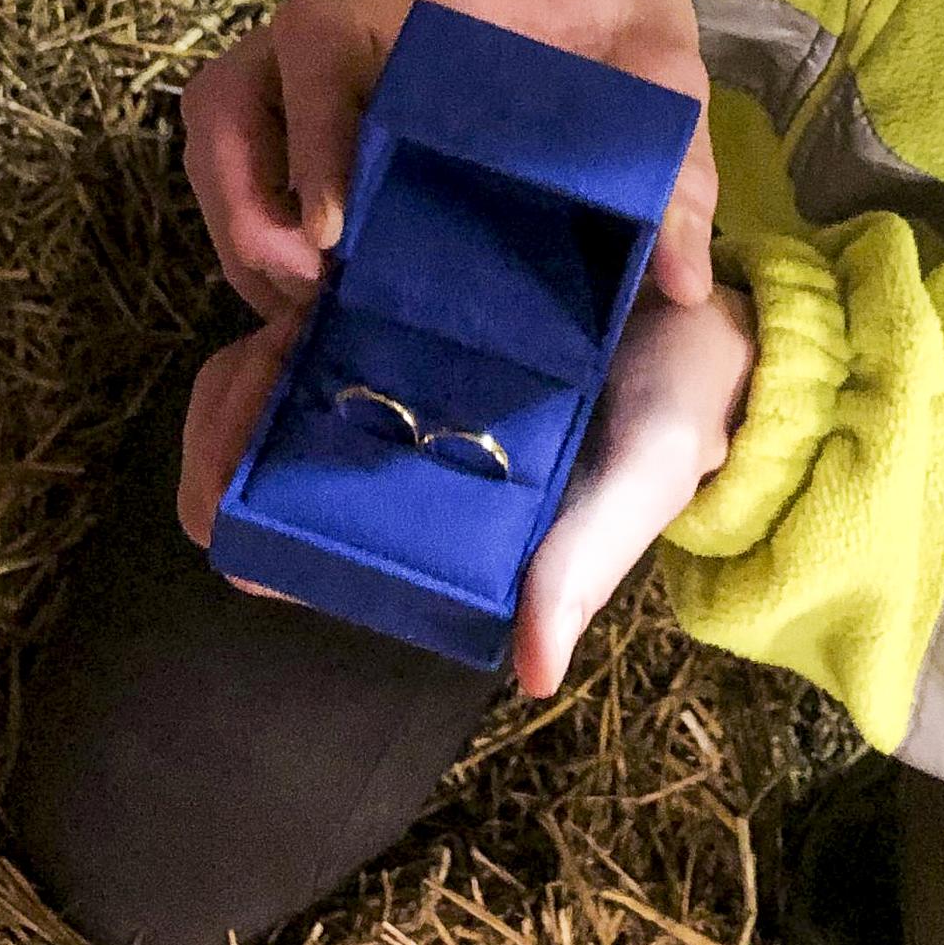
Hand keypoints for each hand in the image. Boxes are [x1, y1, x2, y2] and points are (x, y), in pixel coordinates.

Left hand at [176, 272, 757, 680]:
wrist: (719, 317)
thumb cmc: (677, 413)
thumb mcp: (642, 483)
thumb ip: (584, 567)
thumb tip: (532, 669)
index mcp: (428, 527)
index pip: (288, 545)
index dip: (241, 509)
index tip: (244, 475)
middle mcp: (393, 462)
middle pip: (244, 461)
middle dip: (224, 422)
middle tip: (268, 361)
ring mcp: (391, 383)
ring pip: (262, 388)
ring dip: (255, 362)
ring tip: (296, 320)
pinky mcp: (406, 308)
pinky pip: (312, 316)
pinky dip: (294, 302)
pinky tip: (322, 275)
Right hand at [179, 0, 715, 331]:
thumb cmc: (610, 6)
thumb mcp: (659, 77)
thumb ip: (674, 167)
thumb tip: (680, 284)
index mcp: (412, 1)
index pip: (317, 50)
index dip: (313, 141)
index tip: (338, 233)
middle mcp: (330, 28)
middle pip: (227, 108)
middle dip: (250, 217)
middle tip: (317, 299)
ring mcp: (304, 66)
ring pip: (215, 137)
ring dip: (237, 227)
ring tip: (302, 307)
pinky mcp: (301, 101)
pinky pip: (232, 154)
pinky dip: (245, 221)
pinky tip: (303, 288)